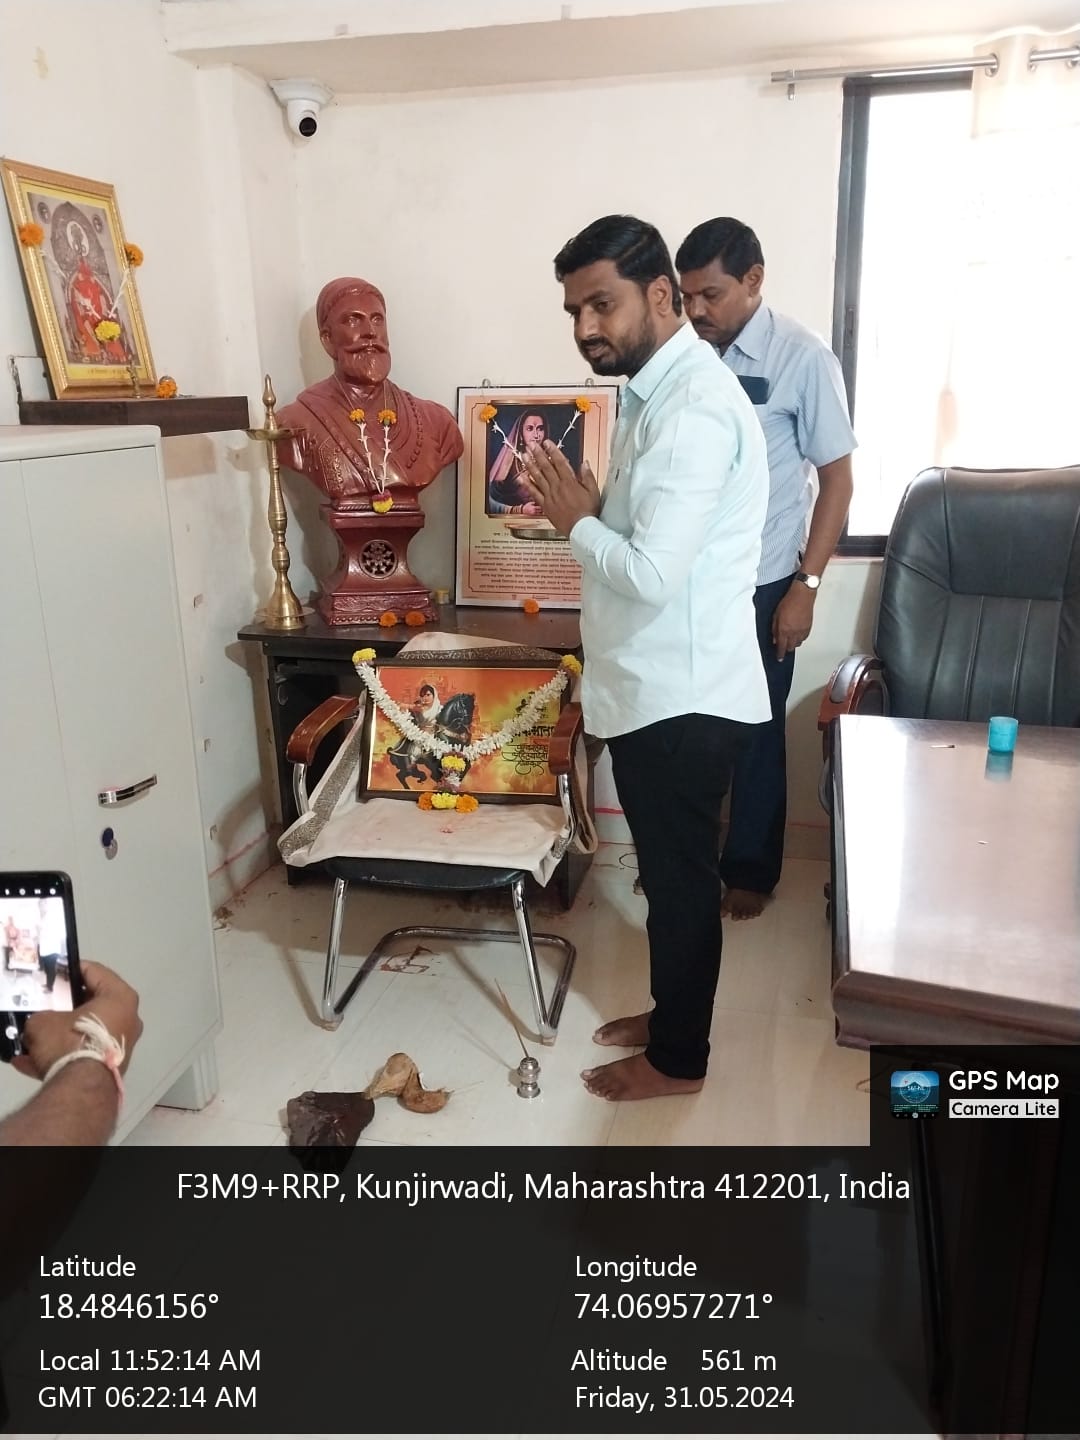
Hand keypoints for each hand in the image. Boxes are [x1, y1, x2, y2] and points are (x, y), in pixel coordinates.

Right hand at [13, 961, 142, 1080]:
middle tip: (45, 1002)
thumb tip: (40, 1022)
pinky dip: (59, 1057)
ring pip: (85, 1033)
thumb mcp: (43, 1020)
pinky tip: (28, 1061)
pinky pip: (81, 1056)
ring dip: (60, 1034)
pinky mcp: (109, 1068)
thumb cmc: (69, 1041)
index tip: (55, 970)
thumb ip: (42, 1014)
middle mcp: (128, 1019)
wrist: (79, 1090)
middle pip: (93, 1004)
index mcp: (120, 998)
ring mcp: (121, 1046)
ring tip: (33, 1034)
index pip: (95, 972)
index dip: (71, 968)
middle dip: (66, 1005)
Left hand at [521, 441, 600, 538]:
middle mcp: (558, 487)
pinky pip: (534, 493)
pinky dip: (527, 485)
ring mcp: (550, 496)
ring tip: (524, 455)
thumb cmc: (588, 512)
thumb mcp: (594, 492)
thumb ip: (588, 476)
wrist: (581, 529)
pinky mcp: (545, 506)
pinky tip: (521, 477)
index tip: (546, 442)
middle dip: (538, 454)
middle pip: (546, 467)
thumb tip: (584, 463)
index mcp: (570, 482)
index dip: (552, 451)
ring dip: (530, 465)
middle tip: (531, 444)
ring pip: (538, 477)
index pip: (560, 462)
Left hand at [772, 581, 815, 659]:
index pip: (781, 647)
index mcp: (784, 630)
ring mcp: (802, 631)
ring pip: (798, 643)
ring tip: (790, 640)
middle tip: (783, 647)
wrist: (802, 595)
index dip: (780, 654)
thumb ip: (775, 629)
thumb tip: (775, 639)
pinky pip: (804, 638)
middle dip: (786, 648)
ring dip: (793, 643)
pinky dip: (800, 638)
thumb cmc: (788, 602)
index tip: (779, 658)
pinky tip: (797, 634)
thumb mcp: (776, 615)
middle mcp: (793, 632)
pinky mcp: (808, 627)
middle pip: (790, 647)